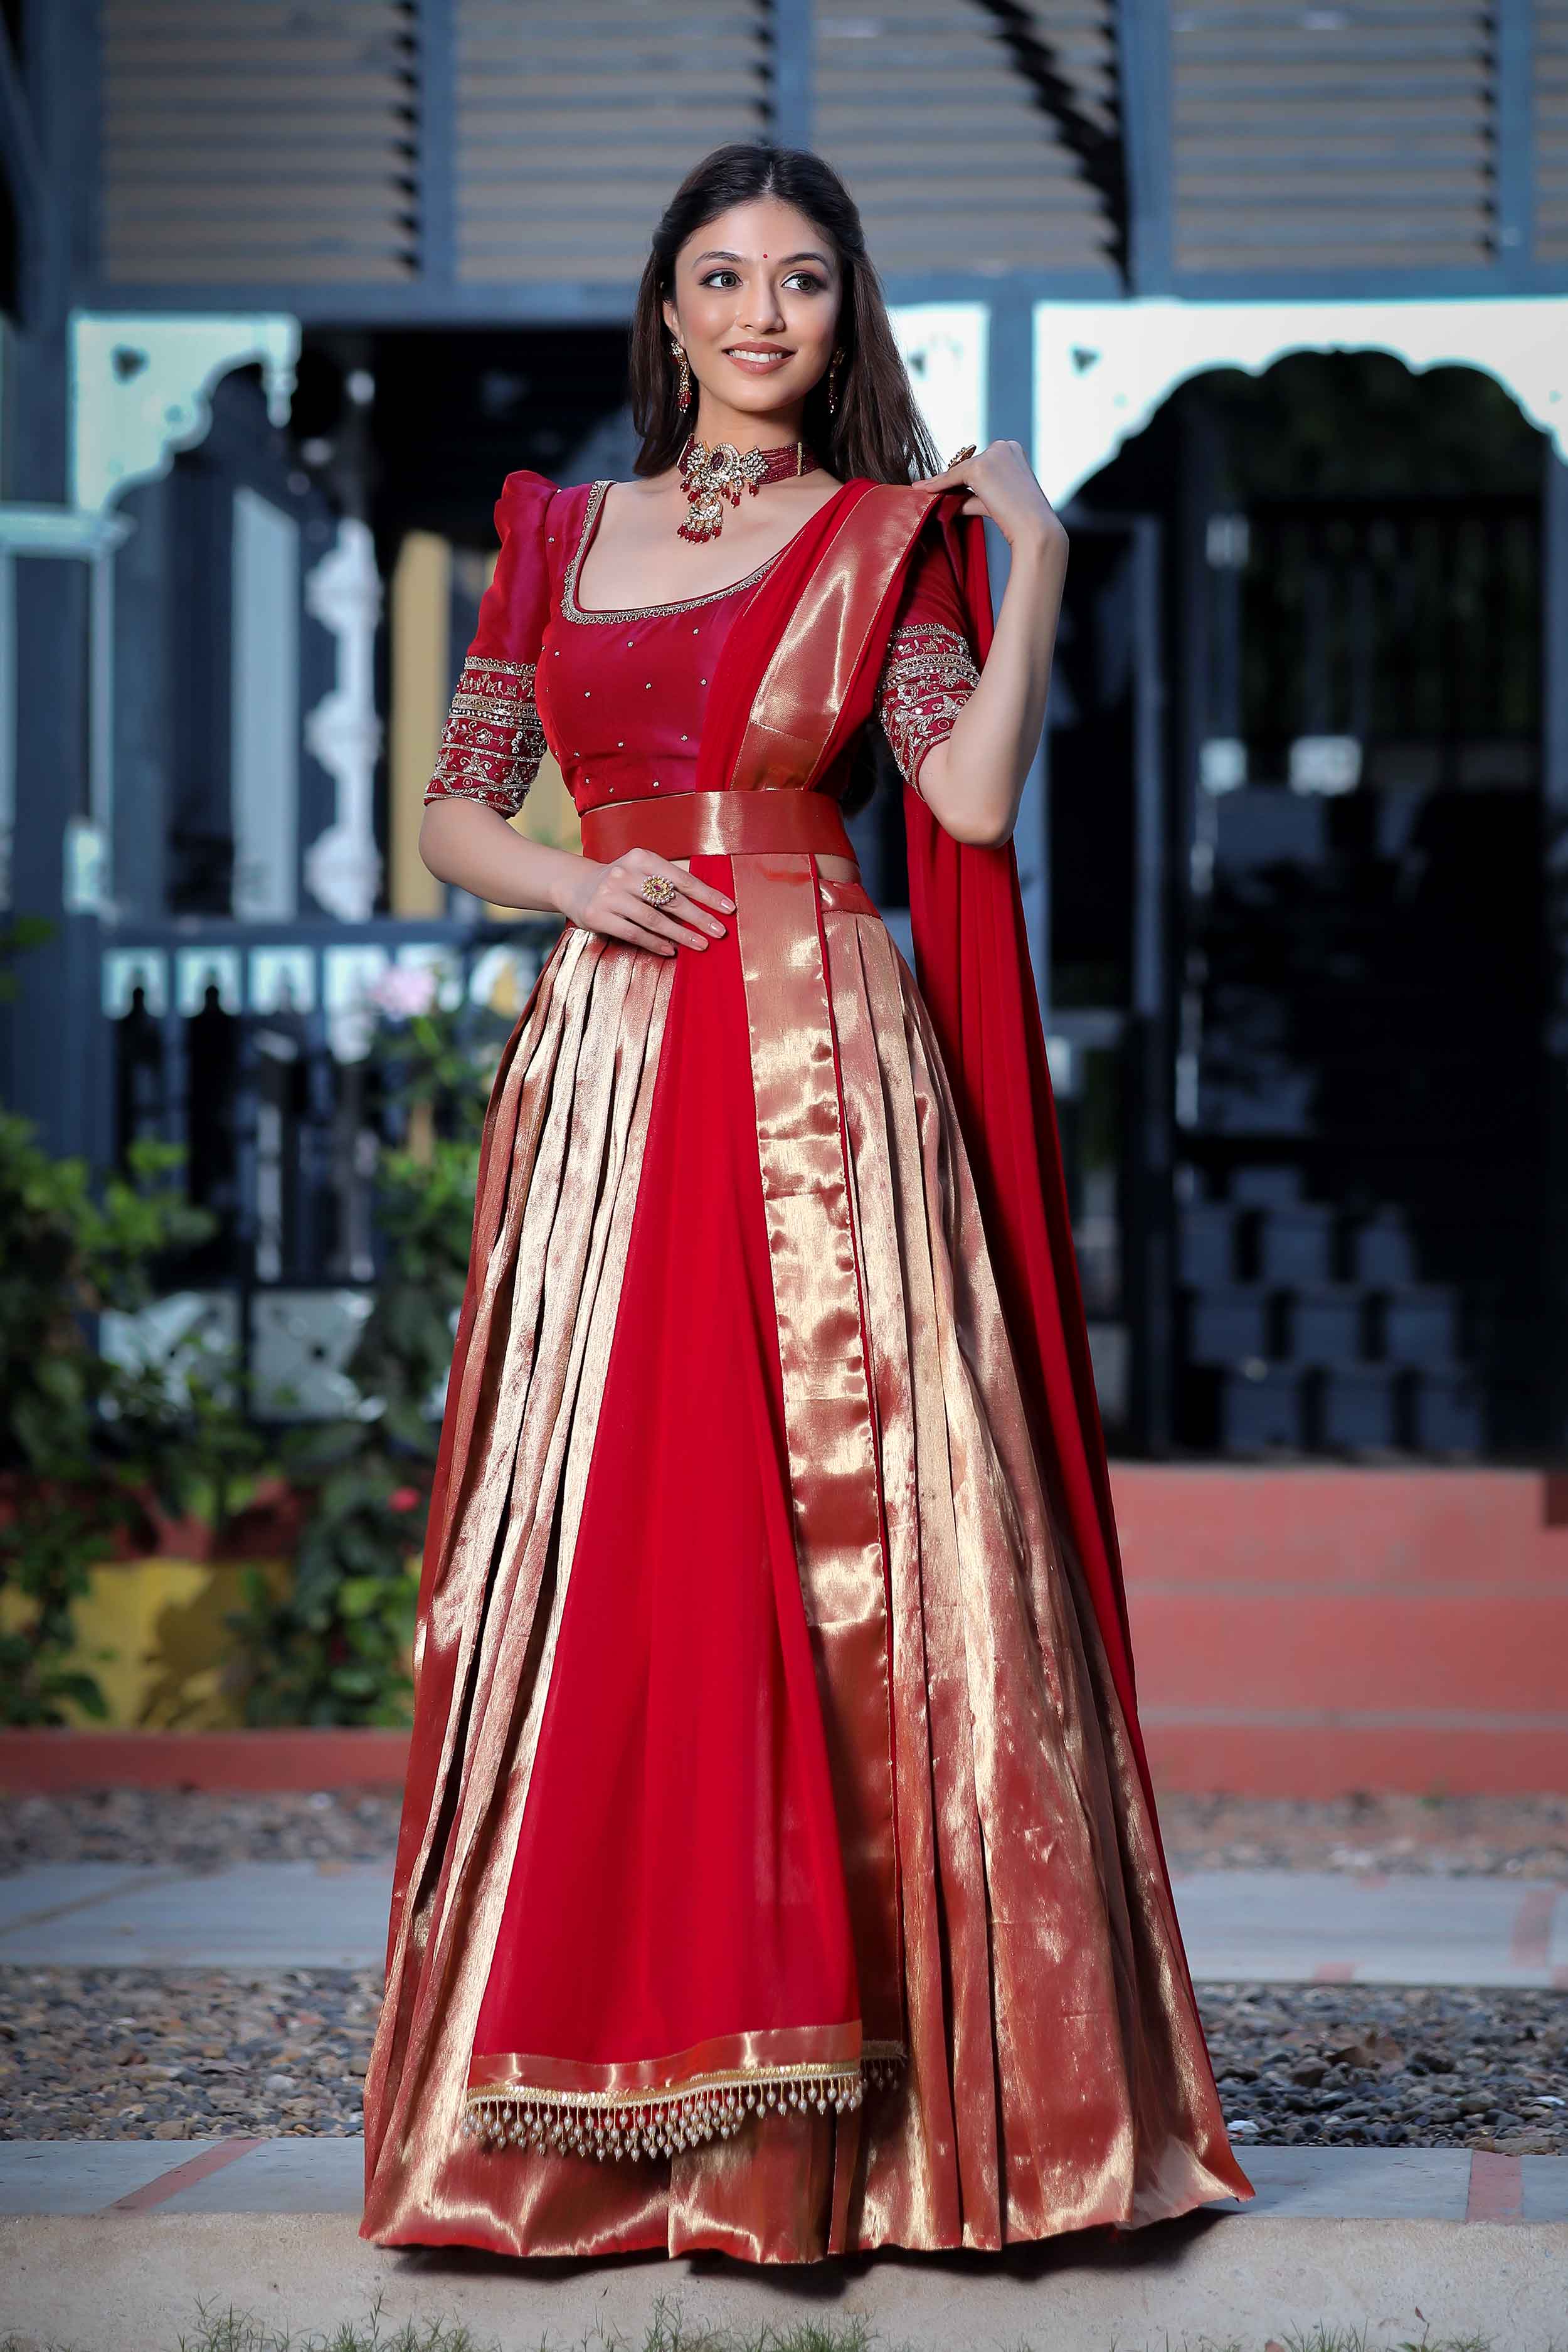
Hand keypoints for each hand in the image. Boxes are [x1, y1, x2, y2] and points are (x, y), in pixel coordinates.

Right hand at [559, 844, 732, 957]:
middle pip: (671, 899)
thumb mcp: (640, 871)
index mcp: (641, 858)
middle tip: (720, 932)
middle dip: (699, 917)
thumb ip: (667, 882)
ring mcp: (610, 895)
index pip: (681, 879)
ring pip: (654, 918)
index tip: (728, 909)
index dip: (707, 895)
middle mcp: (625, 873)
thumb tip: (707, 904)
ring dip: (681, 934)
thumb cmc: (620, 882)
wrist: (575, 885)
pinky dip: (655, 943)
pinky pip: (634, 932)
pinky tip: (671, 950)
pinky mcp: (599, 915)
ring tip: (701, 945)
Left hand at [918, 438, 1064, 552]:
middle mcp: (1004, 446)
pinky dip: (937, 485)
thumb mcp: (993, 501)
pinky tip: (923, 490)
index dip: (960, 476)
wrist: (1034, 528)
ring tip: (922, 490)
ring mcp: (992, 454)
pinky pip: (952, 477)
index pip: (980, 463)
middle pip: (968, 464)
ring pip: (959, 471)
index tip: (941, 484)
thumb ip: (971, 496)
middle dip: (950, 479)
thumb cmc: (1018, 519)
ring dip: (942, 483)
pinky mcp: (980, 467)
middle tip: (926, 488)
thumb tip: (947, 500)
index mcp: (1012, 450)